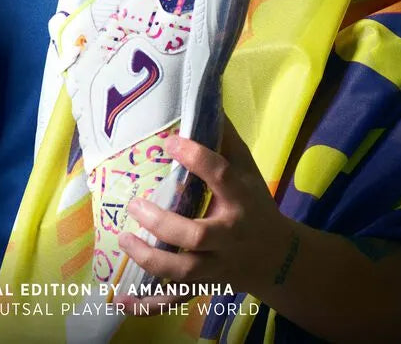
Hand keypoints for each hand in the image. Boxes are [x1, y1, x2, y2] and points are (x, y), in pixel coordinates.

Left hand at [115, 118, 294, 312]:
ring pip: (184, 272)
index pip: (221, 177)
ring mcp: (217, 265)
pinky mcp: (204, 285)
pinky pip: (174, 300)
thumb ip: (225, 138)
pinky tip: (121, 301)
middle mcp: (229, 235)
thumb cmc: (256, 204)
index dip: (197, 158)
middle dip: (163, 223)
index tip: (171, 142)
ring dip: (150, 260)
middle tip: (135, 204)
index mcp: (241, 199)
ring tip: (123, 239)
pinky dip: (148, 304)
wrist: (280, 259)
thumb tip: (202, 97)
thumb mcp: (249, 168)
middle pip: (197, 235)